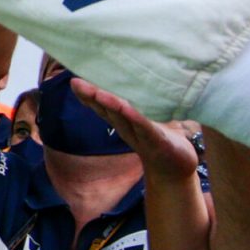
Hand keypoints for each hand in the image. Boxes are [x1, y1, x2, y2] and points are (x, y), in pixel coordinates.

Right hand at [70, 81, 201, 179]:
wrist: (176, 170)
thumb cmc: (163, 139)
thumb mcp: (149, 119)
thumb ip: (140, 103)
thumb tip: (133, 80)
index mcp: (124, 121)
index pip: (103, 106)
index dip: (88, 95)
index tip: (74, 81)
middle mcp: (128, 128)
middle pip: (107, 110)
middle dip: (92, 96)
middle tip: (76, 82)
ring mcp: (141, 135)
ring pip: (122, 118)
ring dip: (110, 105)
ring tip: (97, 92)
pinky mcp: (158, 141)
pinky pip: (145, 127)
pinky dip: (134, 117)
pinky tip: (125, 107)